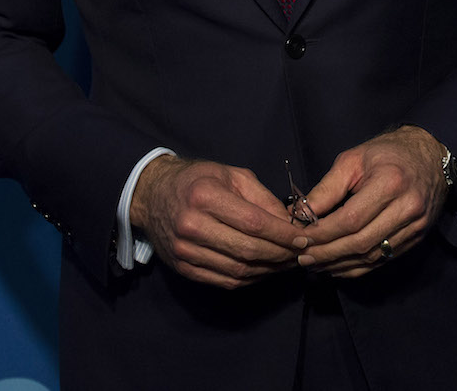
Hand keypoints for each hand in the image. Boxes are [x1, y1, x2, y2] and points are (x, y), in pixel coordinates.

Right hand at [129, 154, 302, 287]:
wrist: (152, 195)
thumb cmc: (198, 180)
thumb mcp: (233, 175)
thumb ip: (263, 198)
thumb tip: (289, 223)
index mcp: (205, 196)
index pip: (254, 223)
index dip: (282, 234)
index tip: (304, 238)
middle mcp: (191, 225)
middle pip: (247, 250)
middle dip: (280, 255)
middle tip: (300, 253)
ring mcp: (184, 251)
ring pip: (237, 270)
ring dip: (268, 270)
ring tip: (287, 263)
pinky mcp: (182, 268)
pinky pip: (223, 281)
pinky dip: (249, 279)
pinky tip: (264, 270)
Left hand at [293, 126, 447, 278]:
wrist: (431, 157)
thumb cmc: (389, 153)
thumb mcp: (354, 159)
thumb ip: (327, 188)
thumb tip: (300, 214)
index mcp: (391, 183)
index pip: (351, 219)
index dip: (323, 233)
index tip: (300, 238)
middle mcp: (407, 208)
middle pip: (360, 242)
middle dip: (327, 253)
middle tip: (302, 257)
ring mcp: (415, 226)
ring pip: (371, 257)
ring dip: (339, 264)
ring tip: (315, 263)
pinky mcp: (417, 237)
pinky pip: (383, 260)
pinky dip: (357, 267)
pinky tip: (337, 266)